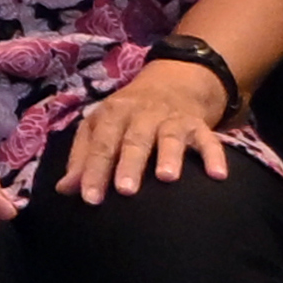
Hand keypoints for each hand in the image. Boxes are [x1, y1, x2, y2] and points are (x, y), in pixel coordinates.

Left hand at [50, 59, 241, 204]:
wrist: (171, 84)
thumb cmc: (127, 117)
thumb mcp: (100, 128)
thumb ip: (82, 158)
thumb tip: (64, 189)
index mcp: (112, 115)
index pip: (100, 146)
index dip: (93, 172)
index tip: (90, 199)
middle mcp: (142, 115)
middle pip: (134, 141)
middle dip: (129, 165)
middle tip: (126, 191)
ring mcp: (172, 119)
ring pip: (170, 137)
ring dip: (169, 156)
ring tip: (167, 178)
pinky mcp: (199, 125)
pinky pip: (209, 140)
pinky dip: (214, 155)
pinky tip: (218, 175)